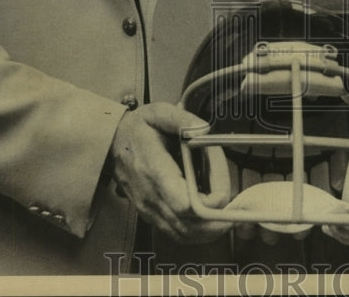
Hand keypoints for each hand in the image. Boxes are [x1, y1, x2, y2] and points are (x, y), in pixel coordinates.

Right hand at [109, 102, 230, 242]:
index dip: (212, 196)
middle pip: (192, 224)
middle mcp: (151, 197)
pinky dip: (200, 231)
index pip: (186, 203)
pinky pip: (179, 234)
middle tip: (236, 202)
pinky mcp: (152, 217)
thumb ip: (182, 119)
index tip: (223, 180)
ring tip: (227, 210)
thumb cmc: (137, 129)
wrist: (111, 143)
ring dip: (212, 228)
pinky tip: (211, 216)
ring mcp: (150, 210)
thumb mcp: (158, 113)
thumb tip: (204, 129)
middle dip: (219, 216)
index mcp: (154, 170)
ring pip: (187, 235)